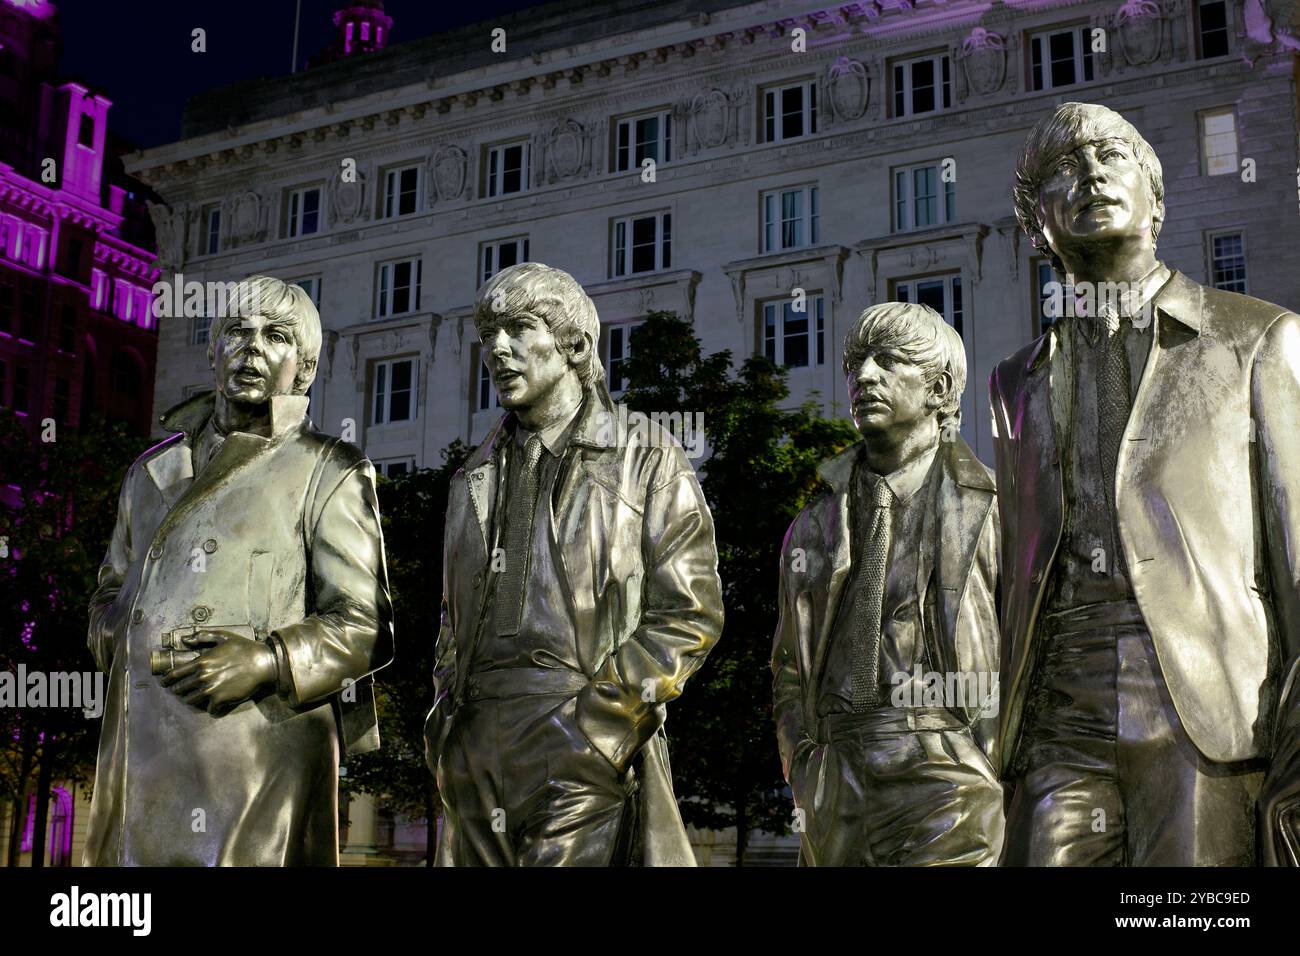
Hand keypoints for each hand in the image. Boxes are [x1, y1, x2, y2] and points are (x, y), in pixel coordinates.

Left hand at [160, 629, 277, 713]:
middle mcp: (202, 677)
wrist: (262, 663)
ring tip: (193, 698)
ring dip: (191, 699)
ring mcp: (210, 689)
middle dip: (177, 690)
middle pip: (180, 689)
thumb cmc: (243, 648)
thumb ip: (202, 636)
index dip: (166, 680)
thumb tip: (184, 640)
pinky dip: (210, 708)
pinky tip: (213, 705)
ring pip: (191, 700)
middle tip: (178, 691)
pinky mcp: (221, 700)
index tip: (164, 683)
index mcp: (200, 662)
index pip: (174, 674)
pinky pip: (209, 708)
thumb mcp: (223, 636)